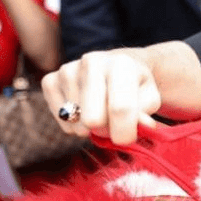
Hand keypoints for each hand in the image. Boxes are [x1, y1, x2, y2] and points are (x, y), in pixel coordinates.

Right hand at [41, 50, 159, 144]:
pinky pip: (62, 122)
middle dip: (106, 130)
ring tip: (101, 110)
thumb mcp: (149, 98)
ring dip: (91, 128)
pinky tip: (85, 109)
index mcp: (121, 63)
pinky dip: (75, 125)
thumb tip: (142, 125)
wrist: (118, 67)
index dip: (125, 132)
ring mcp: (67, 70)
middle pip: (93, 120)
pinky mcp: (50, 81)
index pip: (120, 108)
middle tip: (114, 122)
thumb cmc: (136, 87)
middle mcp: (92, 62)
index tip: (128, 138)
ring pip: (77, 124)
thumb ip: (144, 114)